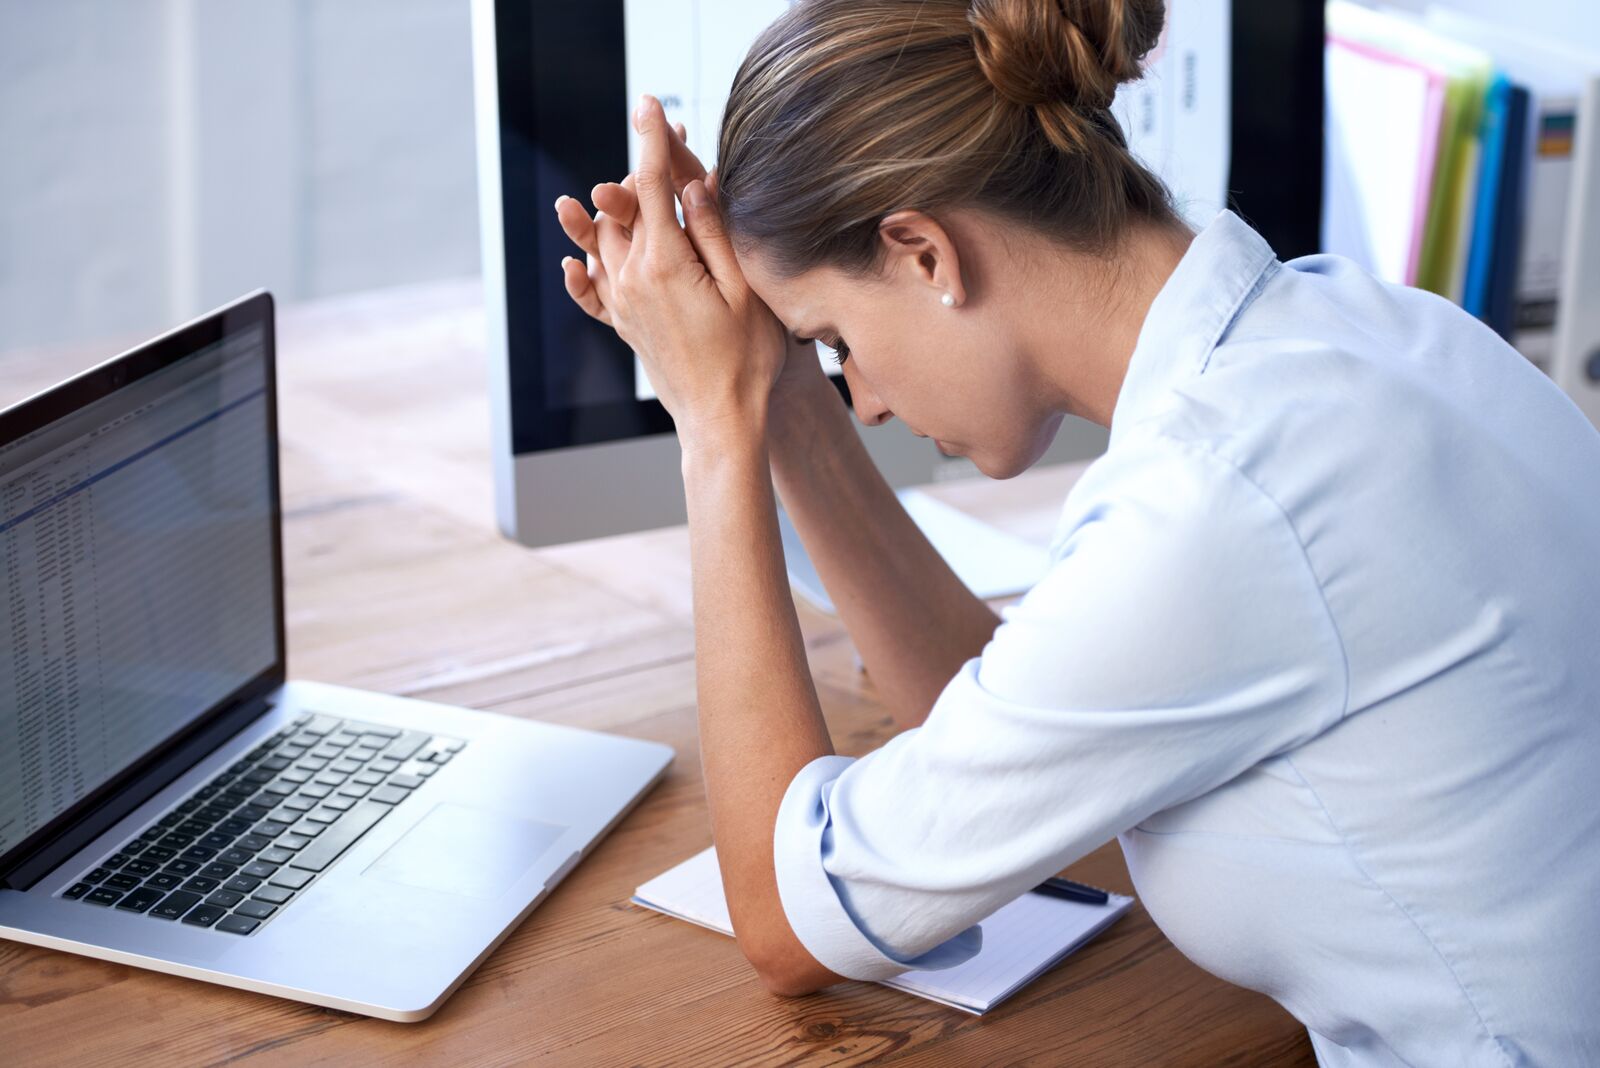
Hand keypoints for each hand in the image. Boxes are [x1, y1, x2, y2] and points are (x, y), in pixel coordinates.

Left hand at [552, 96, 786, 451]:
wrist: (721, 420)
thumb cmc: (747, 359)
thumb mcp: (744, 290)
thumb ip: (714, 234)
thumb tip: (693, 185)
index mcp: (665, 264)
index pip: (650, 186)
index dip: (651, 141)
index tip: (650, 104)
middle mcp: (632, 279)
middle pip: (624, 206)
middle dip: (642, 167)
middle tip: (670, 141)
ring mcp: (622, 303)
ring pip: (602, 239)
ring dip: (612, 208)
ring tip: (622, 185)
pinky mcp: (621, 324)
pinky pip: (591, 287)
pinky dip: (582, 266)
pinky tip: (575, 260)